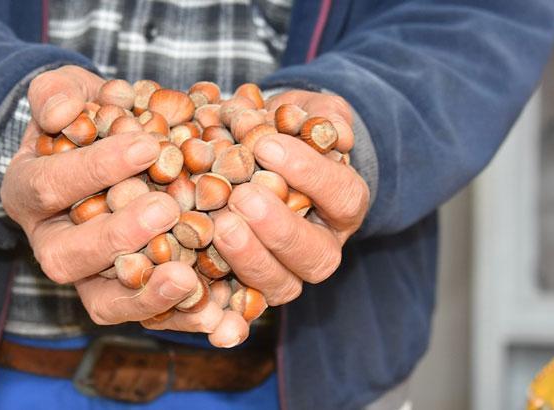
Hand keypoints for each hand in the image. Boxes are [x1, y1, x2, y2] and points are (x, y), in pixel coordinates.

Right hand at [2, 65, 227, 332]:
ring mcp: (87, 278)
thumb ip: (55, 93)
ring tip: (187, 278)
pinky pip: (147, 317)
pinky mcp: (126, 296)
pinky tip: (220, 315)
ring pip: (103, 303)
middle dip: (117, 236)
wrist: (104, 151)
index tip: (146, 146)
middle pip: (68, 257)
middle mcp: (50, 244)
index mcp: (28, 193)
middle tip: (166, 210)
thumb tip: (59, 113)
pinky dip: (181, 318)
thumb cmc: (86, 118)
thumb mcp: (65, 91)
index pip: (50, 186)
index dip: (95, 169)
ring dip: (146, 295)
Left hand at [210, 91, 368, 306]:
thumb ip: (322, 116)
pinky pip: (242, 310)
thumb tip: (337, 134)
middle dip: (280, 228)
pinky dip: (227, 316)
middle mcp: (320, 247)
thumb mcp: (306, 112)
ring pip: (281, 285)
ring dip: (250, 260)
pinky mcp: (249, 291)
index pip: (343, 195)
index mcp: (342, 205)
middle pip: (316, 255)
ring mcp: (286, 274)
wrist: (253, 158)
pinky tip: (210, 314)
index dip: (309, 173)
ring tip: (219, 225)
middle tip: (242, 197)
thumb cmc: (282, 130)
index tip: (266, 145)